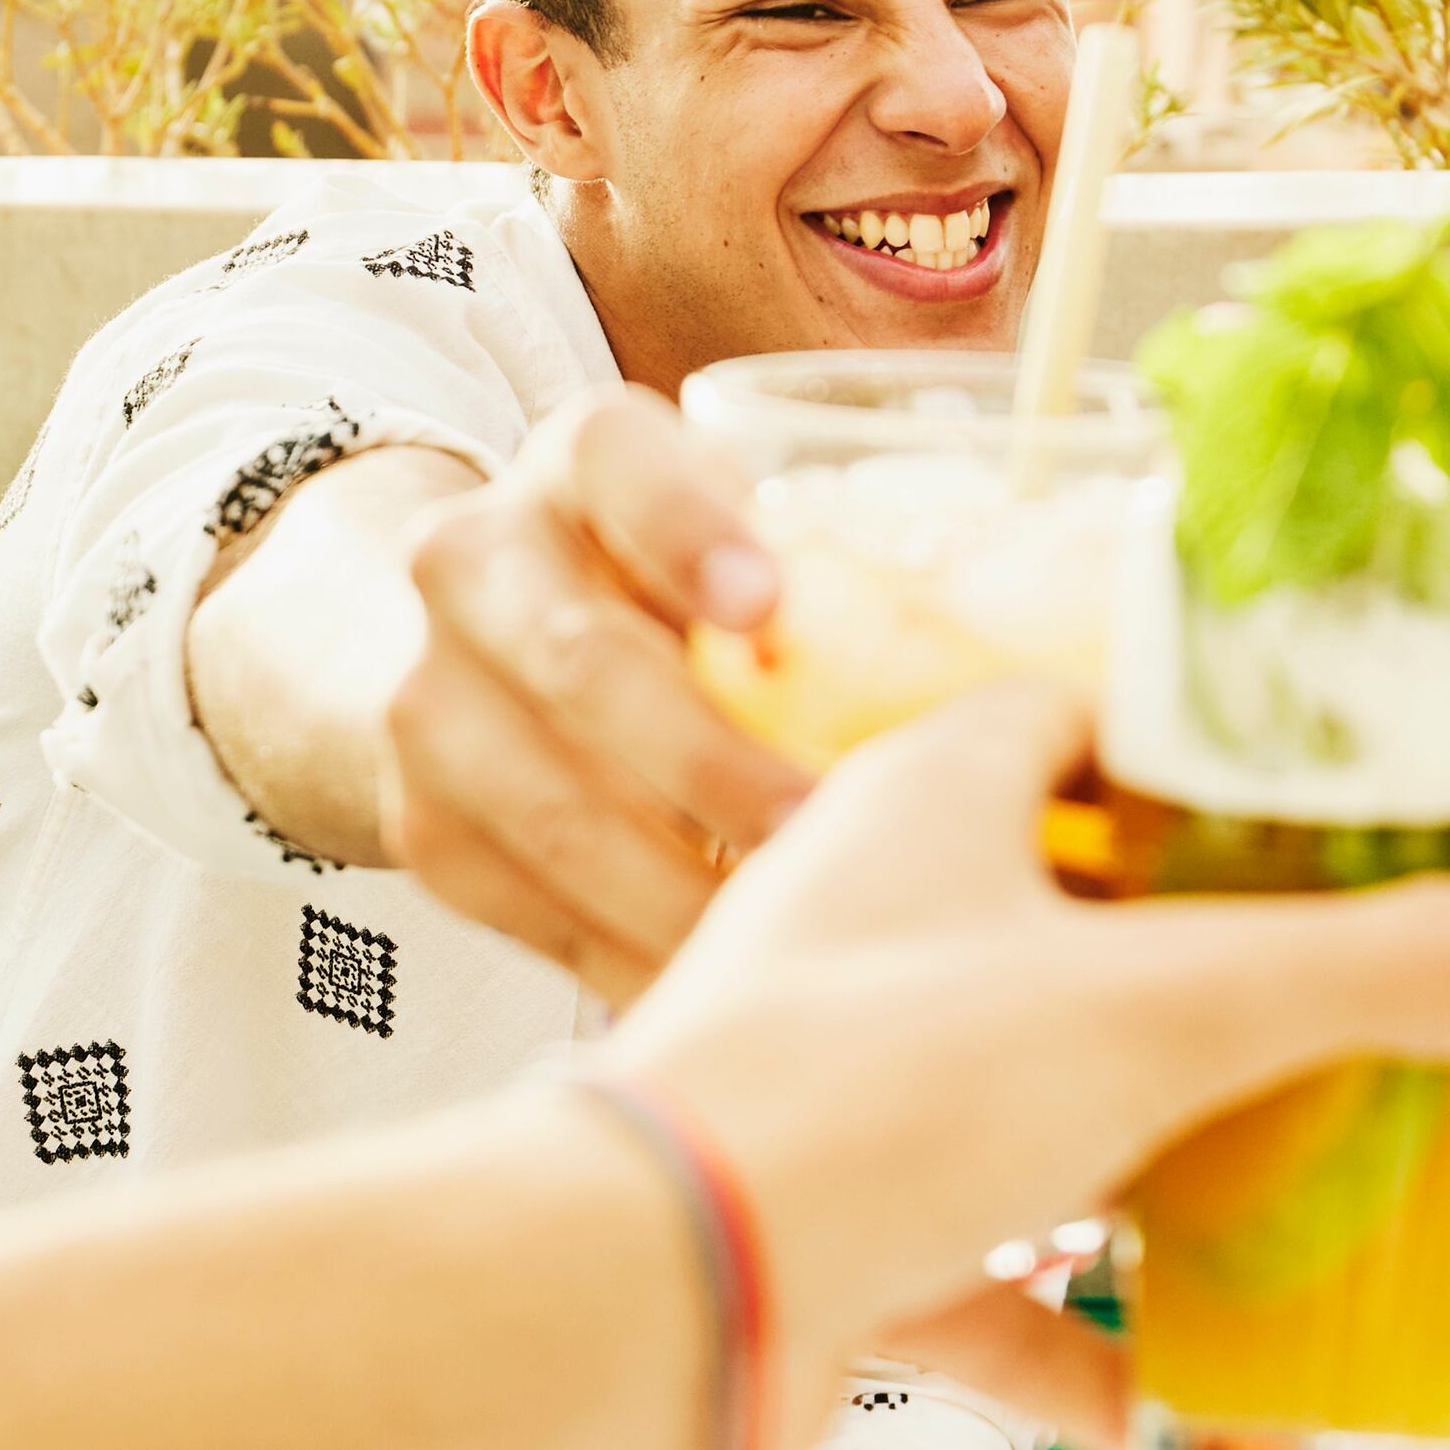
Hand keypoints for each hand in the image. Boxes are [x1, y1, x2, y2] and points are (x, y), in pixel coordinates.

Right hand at [389, 389, 814, 1000]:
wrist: (483, 634)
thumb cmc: (684, 580)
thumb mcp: (743, 524)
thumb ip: (839, 564)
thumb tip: (1028, 675)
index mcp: (583, 458)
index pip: (620, 463)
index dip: (690, 531)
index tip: (769, 607)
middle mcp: (478, 558)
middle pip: (580, 662)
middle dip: (708, 763)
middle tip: (820, 831)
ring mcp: (430, 696)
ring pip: (546, 807)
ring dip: (675, 888)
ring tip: (794, 943)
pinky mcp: (421, 822)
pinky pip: (528, 904)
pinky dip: (629, 953)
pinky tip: (723, 990)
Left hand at [608, 677, 1449, 1449]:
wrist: (640, 1309)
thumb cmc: (870, 1088)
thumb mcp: (1167, 1007)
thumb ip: (1387, 970)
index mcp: (925, 803)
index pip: (1074, 723)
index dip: (1203, 750)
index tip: (1343, 800)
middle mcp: (882, 932)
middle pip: (1084, 927)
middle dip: (1230, 980)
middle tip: (1383, 1013)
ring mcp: (859, 1096)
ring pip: (1052, 1117)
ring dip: (1181, 1172)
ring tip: (1339, 1205)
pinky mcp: (845, 1248)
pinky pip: (1006, 1299)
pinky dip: (1106, 1357)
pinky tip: (1221, 1422)